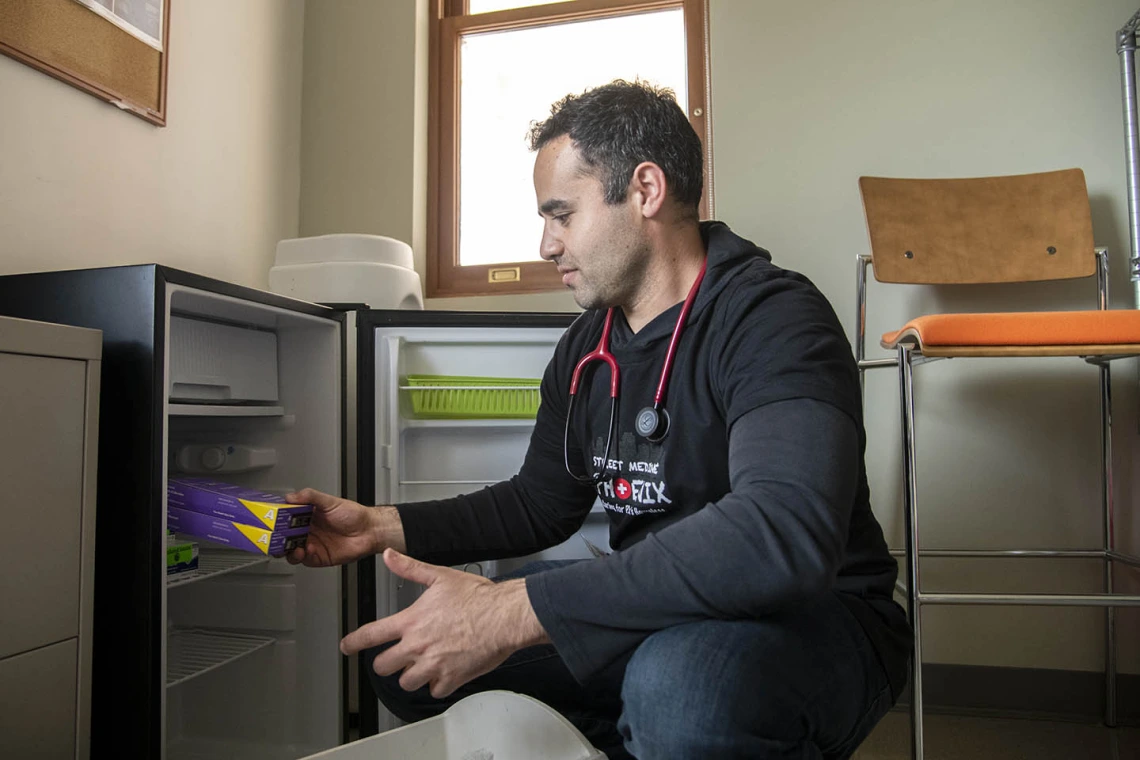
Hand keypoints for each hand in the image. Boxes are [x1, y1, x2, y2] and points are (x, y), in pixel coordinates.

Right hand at [284, 489, 398, 566]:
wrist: (369, 531)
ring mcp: (311, 545)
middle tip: (274, 536)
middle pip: (284, 537)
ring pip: (289, 550)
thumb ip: (310, 497)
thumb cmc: (353, 515)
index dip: (275, 520)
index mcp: (307, 516)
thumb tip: (290, 496)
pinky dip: (300, 555)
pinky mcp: (317, 557)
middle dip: (276, 538)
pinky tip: (306, 549)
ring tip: (290, 544)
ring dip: (286, 549)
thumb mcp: (330, 501)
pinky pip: (303, 559)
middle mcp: (307, 531)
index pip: (285, 519)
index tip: (269, 520)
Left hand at [341, 548, 549, 698]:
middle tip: (396, 658)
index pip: (371, 635)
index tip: (347, 647)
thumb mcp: (440, 576)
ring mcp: (433, 665)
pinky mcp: (451, 679)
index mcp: (412, 621)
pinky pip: (434, 691)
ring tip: (424, 665)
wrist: (504, 616)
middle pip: (383, 666)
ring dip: (412, 675)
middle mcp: (418, 646)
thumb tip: (389, 556)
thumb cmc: (477, 597)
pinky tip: (445, 672)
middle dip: (387, 663)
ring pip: (406, 682)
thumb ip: (410, 568)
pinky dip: (438, 685)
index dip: (353, 643)